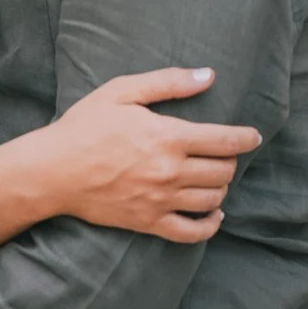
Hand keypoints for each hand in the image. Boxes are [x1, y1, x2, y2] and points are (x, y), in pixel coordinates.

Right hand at [46, 67, 261, 242]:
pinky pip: (193, 232)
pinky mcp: (149, 223)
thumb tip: (208, 75)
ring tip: (213, 177)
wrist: (53, 170)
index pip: (224, 140)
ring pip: (212, 200)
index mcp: (168, 137)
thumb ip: (168, 82)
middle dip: (229, 160)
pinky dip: (210, 225)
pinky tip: (213, 215)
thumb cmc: (85, 125)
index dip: (245, 138)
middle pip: (222, 171)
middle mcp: (170, 172)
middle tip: (222, 153)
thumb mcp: (122, 91)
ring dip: (221, 187)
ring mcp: (161, 201)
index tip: (253, 136)